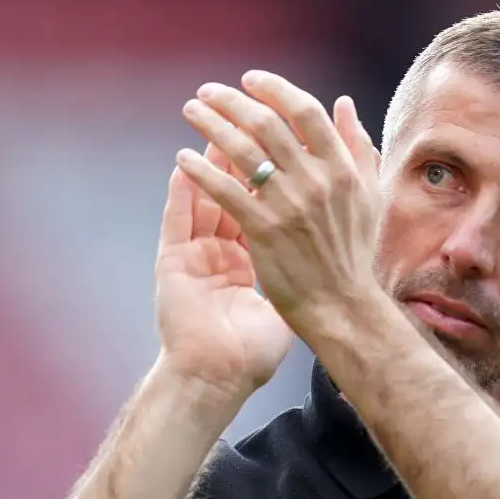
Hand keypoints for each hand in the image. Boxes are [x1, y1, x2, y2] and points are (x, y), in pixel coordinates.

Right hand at [154, 143, 293, 396]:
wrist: (219, 378)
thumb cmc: (252, 352)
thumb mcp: (283, 306)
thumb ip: (302, 271)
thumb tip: (326, 251)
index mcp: (248, 257)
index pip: (263, 203)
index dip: (276, 174)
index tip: (293, 144)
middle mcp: (221, 249)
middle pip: (234, 191)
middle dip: (242, 153)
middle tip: (253, 120)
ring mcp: (195, 253)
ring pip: (204, 195)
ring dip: (210, 160)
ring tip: (218, 126)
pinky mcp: (173, 262)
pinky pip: (178, 217)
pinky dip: (183, 188)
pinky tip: (186, 162)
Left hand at [175, 70, 382, 330]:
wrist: (342, 306)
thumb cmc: (354, 254)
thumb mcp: (368, 196)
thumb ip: (357, 147)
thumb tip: (343, 103)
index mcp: (342, 168)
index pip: (304, 112)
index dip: (274, 89)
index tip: (250, 80)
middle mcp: (316, 181)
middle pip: (266, 123)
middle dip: (231, 101)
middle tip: (208, 91)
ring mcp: (289, 205)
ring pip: (240, 150)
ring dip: (210, 124)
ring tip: (191, 111)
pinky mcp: (263, 230)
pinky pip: (224, 190)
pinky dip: (200, 170)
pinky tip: (183, 159)